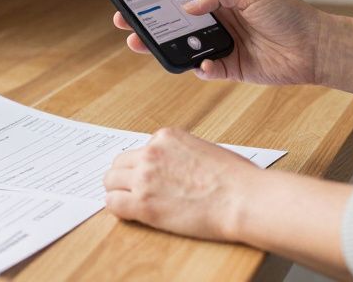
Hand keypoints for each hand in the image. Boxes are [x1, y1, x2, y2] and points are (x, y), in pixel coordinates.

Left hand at [102, 127, 258, 240]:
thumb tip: (174, 168)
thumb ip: (181, 154)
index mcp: (166, 137)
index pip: (140, 150)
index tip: (150, 178)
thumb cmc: (235, 178)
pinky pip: (113, 204)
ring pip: (111, 182)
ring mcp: (144, 178)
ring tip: (132, 204)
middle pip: (119, 164)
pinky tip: (131, 215)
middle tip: (134, 192)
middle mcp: (151, 153)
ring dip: (119, 192)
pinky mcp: (143, 204)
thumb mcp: (204, 149)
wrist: (242, 199)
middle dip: (125, 177)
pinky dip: (119, 209)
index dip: (143, 166)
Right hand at [113, 0, 323, 84]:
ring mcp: (223, 46)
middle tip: (127, 25)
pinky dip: (201, 69)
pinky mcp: (231, 69)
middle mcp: (218, 22)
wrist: (315, 47)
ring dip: (166, 48)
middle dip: (150, 24)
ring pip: (186, 48)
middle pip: (176, 23)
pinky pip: (207, 71)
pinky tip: (204, 65)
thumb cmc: (290, 14)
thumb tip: (187, 4)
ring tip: (145, 46)